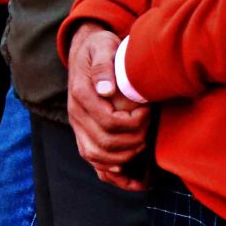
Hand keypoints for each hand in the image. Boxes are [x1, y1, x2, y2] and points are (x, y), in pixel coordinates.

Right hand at [65, 24, 149, 190]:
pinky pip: (93, 161)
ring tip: (143, 143)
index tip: (149, 110)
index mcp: (81, 94)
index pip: (109, 122)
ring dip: (125, 157)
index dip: (134, 122)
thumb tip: (107, 90)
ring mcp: (78, 126)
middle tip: (150, 126)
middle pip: (105, 143)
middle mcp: (75, 114)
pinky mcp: (83, 133)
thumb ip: (104, 66)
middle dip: (134, 140)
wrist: (86, 51)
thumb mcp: (103, 46)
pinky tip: (133, 179)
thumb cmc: (101, 48)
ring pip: (96, 157)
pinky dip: (112, 174)